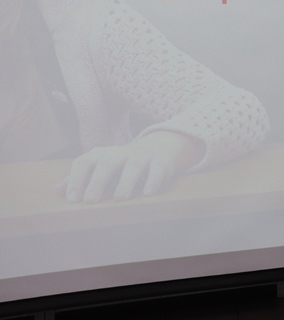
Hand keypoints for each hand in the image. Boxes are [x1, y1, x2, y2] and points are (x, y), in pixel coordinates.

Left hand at [60, 131, 204, 202]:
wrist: (159, 147)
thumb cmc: (123, 164)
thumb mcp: (101, 168)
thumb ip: (80, 179)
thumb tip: (57, 191)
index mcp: (103, 155)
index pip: (85, 162)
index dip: (77, 179)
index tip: (73, 199)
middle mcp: (122, 154)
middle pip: (108, 163)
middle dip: (98, 181)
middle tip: (91, 200)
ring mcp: (143, 157)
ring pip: (134, 166)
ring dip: (126, 181)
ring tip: (120, 198)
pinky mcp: (161, 162)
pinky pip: (158, 169)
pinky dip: (154, 180)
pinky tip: (148, 193)